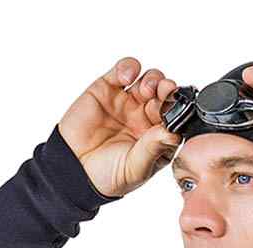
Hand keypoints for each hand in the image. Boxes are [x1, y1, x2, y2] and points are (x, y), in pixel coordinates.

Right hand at [58, 57, 181, 197]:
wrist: (73, 170)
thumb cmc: (107, 175)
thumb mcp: (136, 168)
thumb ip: (154, 149)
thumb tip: (174, 133)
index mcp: (157, 137)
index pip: (175, 118)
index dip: (179, 110)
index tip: (179, 107)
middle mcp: (145, 118)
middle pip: (165, 96)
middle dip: (168, 91)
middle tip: (166, 91)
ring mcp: (127, 102)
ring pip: (149, 81)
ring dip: (153, 79)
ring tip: (147, 89)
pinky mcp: (107, 89)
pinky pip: (123, 71)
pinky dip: (129, 68)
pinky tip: (127, 77)